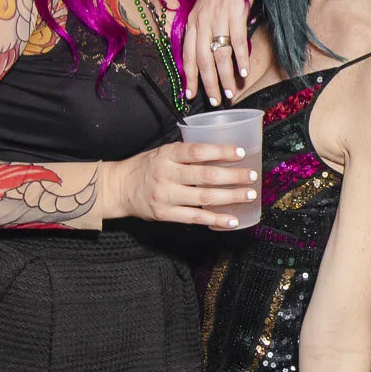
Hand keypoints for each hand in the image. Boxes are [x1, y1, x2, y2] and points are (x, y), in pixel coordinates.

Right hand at [98, 143, 257, 226]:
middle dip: (233, 177)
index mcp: (167, 155)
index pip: (197, 151)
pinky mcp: (165, 214)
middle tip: (252, 176)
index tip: (240, 153)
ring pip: (204, 197)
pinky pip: (195, 217)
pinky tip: (232, 220)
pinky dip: (216, 219)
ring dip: (230, 197)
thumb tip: (222, 153)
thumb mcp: (162, 152)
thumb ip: (186, 154)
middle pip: (205, 176)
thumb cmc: (145, 167)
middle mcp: (166, 174)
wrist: (118, 188)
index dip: (221, 152)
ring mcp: (166, 196)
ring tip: (249, 195)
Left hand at [183, 0, 255, 102]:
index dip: (189, 77)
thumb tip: (213, 52)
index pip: (187, 55)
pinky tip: (244, 71)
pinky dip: (240, 58)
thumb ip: (208, 28)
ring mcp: (218, 16)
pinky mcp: (235, 11)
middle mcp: (202, 20)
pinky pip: (236, 40)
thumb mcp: (209, 7)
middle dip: (208, 84)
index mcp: (193, 20)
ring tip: (231, 92)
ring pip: (219, 54)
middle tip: (215, 101)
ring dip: (225, 76)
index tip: (190, 95)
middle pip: (202, 60)